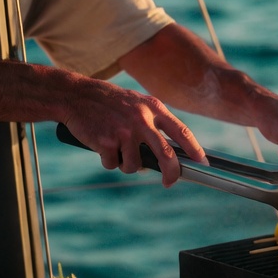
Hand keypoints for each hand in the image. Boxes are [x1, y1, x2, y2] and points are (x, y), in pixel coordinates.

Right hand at [59, 79, 206, 186]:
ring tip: (117, 148)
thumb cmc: (108, 102)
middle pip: (166, 154)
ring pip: (135, 165)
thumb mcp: (136, 103)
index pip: (181, 131)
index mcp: (153, 108)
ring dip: (127, 164)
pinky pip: (113, 164)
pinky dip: (108, 160)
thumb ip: (152, 124)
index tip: (202, 162)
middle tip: (170, 182)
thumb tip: (165, 156)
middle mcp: (142, 119)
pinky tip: (101, 145)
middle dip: (171, 173)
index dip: (194, 149)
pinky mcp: (106, 142)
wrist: (75, 95)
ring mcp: (124, 131)